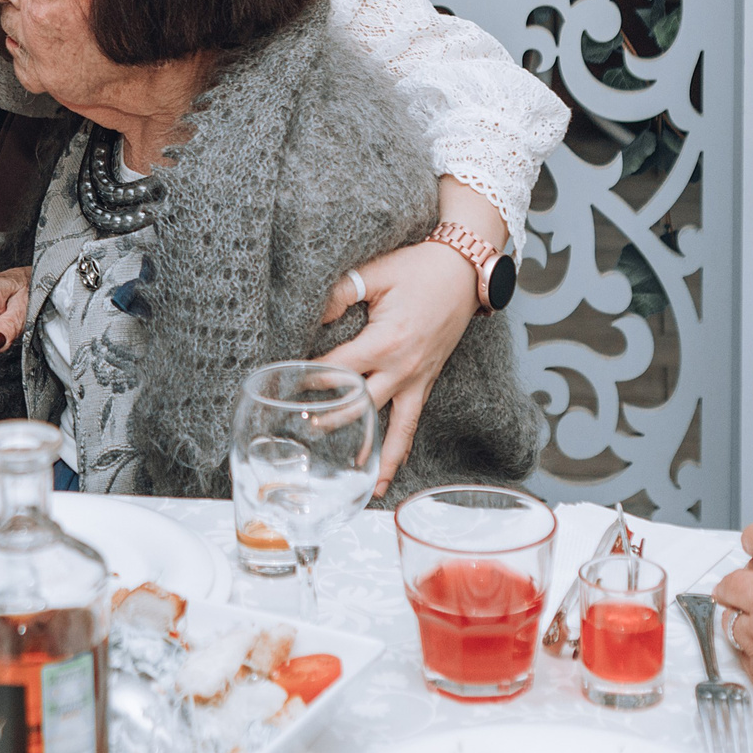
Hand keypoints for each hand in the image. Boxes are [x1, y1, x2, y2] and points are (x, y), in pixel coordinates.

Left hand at [317, 178, 503, 496]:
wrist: (465, 270)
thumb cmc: (419, 267)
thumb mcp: (377, 272)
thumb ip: (341, 292)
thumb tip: (312, 314)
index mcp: (387, 342)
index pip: (340, 369)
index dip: (312, 378)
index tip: (287, 385)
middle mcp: (403, 368)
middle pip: (361, 405)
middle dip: (331, 419)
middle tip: (304, 430)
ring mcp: (418, 379)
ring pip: (395, 428)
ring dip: (378, 457)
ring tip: (361, 485)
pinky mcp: (426, 381)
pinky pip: (412, 420)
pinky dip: (400, 446)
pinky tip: (387, 469)